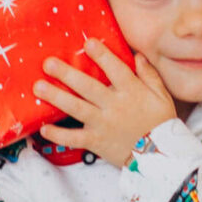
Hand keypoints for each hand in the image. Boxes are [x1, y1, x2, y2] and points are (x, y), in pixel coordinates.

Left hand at [36, 42, 175, 167]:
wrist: (160, 158)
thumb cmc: (161, 124)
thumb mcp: (162, 96)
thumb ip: (149, 75)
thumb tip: (138, 55)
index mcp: (131, 91)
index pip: (115, 69)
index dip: (102, 56)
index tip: (87, 43)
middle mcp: (114, 106)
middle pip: (87, 87)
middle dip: (66, 73)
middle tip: (47, 63)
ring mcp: (103, 124)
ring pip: (76, 108)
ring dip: (56, 97)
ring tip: (38, 87)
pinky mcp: (96, 142)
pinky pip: (74, 138)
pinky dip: (59, 134)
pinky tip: (43, 128)